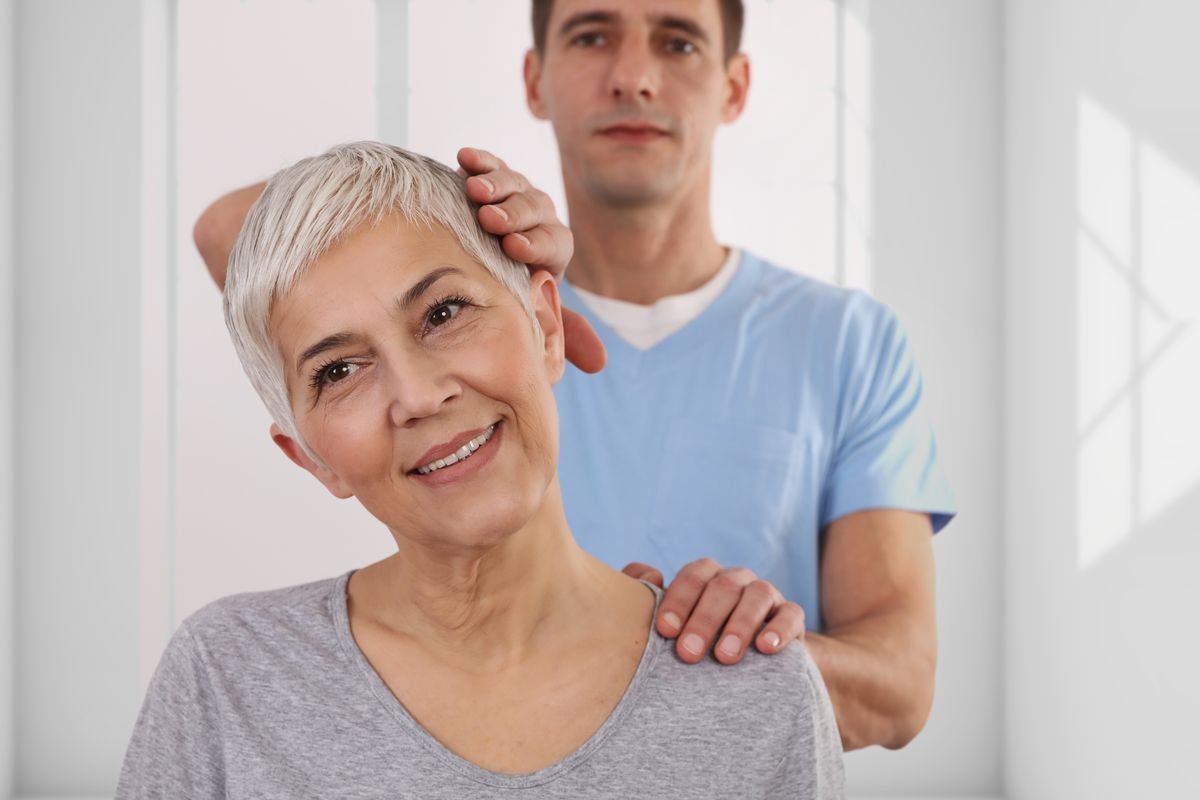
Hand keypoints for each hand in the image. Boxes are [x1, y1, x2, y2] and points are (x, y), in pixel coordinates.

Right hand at [457, 147, 605, 373]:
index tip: (514, 249)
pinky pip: (491, 165)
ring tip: (474, 191)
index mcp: (552, 250)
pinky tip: (464, 158)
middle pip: (534, 209)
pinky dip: (480, 161)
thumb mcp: (535, 313)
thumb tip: (599, 363)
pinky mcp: (493, 176)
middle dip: (514, 214)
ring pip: (514, 184)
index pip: (553, 243)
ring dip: (496, 185)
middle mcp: (538, 219)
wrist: (478, 261)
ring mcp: (516, 195)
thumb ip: (561, 332)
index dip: (535, 244)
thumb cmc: (507, 293)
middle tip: (491, 219)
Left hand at [625, 558, 805, 664]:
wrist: (749, 663)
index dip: (678, 600)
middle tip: (688, 654)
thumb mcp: (670, 620)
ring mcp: (767, 595)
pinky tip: (766, 648)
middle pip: (723, 587)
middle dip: (704, 620)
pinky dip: (780, 629)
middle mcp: (737, 580)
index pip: (693, 577)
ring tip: (725, 657)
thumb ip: (646, 592)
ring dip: (740, 625)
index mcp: (707, 576)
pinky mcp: (791, 616)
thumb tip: (651, 577)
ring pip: (758, 595)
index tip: (665, 630)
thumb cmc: (697, 638)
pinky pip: (791, 614)